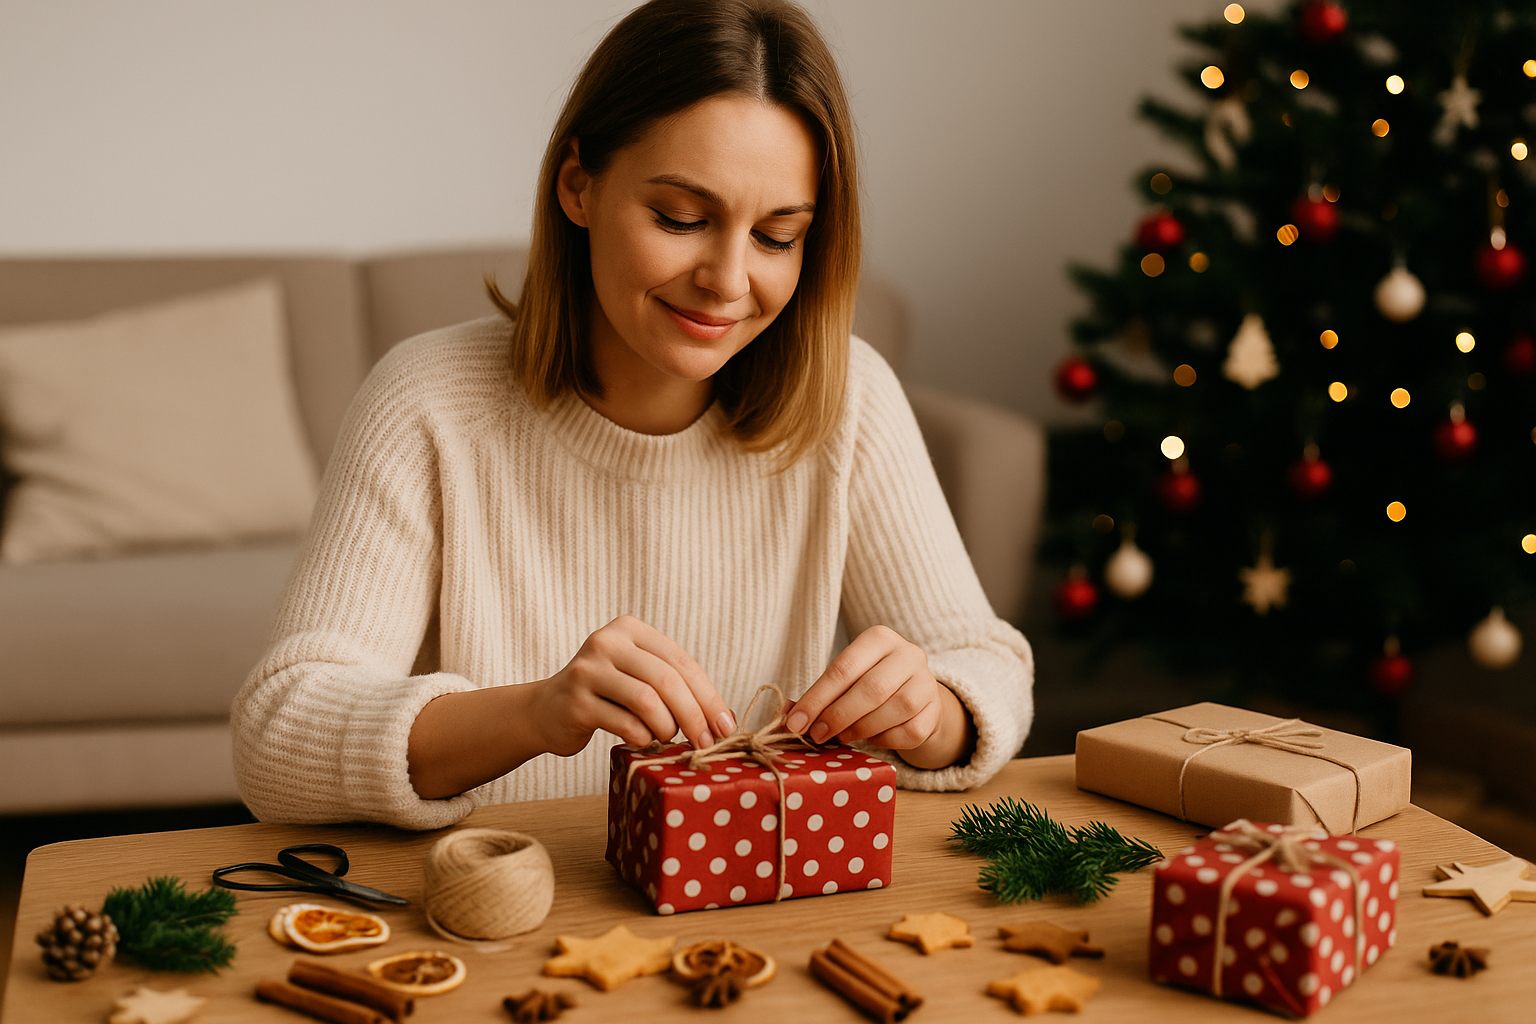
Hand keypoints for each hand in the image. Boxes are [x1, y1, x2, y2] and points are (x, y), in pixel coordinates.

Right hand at [530, 615, 735, 756]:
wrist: (545, 711)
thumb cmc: (605, 696)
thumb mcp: (636, 676)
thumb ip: (673, 685)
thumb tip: (722, 719)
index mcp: (629, 629)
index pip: (680, 660)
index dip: (708, 696)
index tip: (725, 726)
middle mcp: (606, 642)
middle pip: (666, 680)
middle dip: (695, 716)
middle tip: (707, 743)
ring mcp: (587, 671)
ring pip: (647, 701)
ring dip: (667, 727)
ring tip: (666, 738)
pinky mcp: (576, 702)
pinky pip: (625, 724)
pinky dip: (643, 738)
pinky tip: (642, 740)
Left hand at [784, 625, 973, 769]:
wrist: (913, 695)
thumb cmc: (868, 683)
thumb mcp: (844, 680)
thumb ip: (819, 695)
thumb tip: (788, 716)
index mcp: (880, 638)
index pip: (844, 667)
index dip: (817, 698)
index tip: (796, 722)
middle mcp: (908, 654)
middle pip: (872, 689)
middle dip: (838, 716)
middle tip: (818, 734)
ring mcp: (927, 682)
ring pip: (895, 709)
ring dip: (862, 728)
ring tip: (843, 736)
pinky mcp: (936, 710)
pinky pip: (910, 731)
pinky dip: (886, 740)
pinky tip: (872, 738)